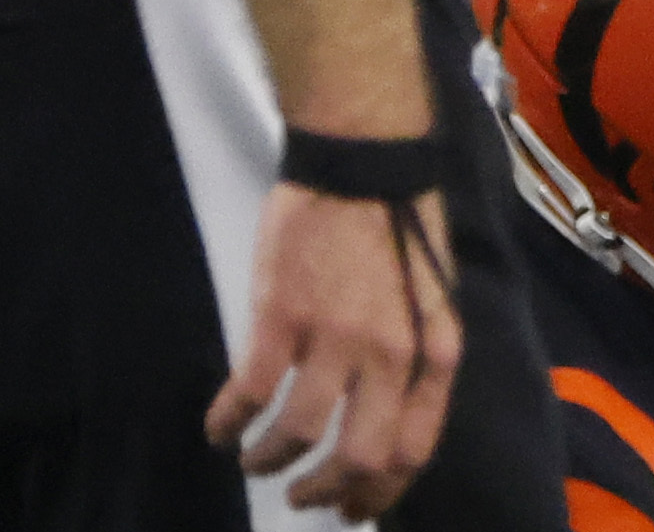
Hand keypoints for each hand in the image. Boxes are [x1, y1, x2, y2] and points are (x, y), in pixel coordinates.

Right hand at [209, 184, 461, 517]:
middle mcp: (391, 352)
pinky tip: (219, 426)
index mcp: (434, 348)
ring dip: (269, 459)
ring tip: (254, 458)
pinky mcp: (281, 316)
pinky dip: (229, 423)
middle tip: (301, 495)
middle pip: (360, 457)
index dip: (380, 493)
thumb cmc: (400, 220)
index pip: (413, 448)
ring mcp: (335, 336)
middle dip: (326, 492)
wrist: (363, 157)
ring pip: (299, 433)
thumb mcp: (433, 295)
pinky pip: (248, 395)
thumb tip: (392, 417)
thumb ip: (417, 356)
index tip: (352, 509)